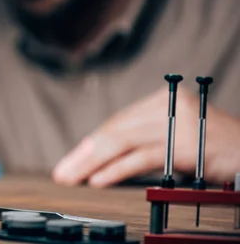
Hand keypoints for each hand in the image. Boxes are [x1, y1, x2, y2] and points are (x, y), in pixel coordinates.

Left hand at [52, 86, 239, 186]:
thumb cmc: (217, 150)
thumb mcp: (176, 139)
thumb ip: (145, 142)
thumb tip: (104, 159)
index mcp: (162, 101)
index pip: (118, 122)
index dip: (92, 143)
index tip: (72, 160)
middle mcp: (167, 106)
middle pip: (115, 130)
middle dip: (85, 154)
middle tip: (63, 171)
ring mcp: (176, 124)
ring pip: (122, 142)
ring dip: (92, 163)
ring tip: (73, 177)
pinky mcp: (184, 145)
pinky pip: (141, 157)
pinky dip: (116, 169)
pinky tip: (99, 179)